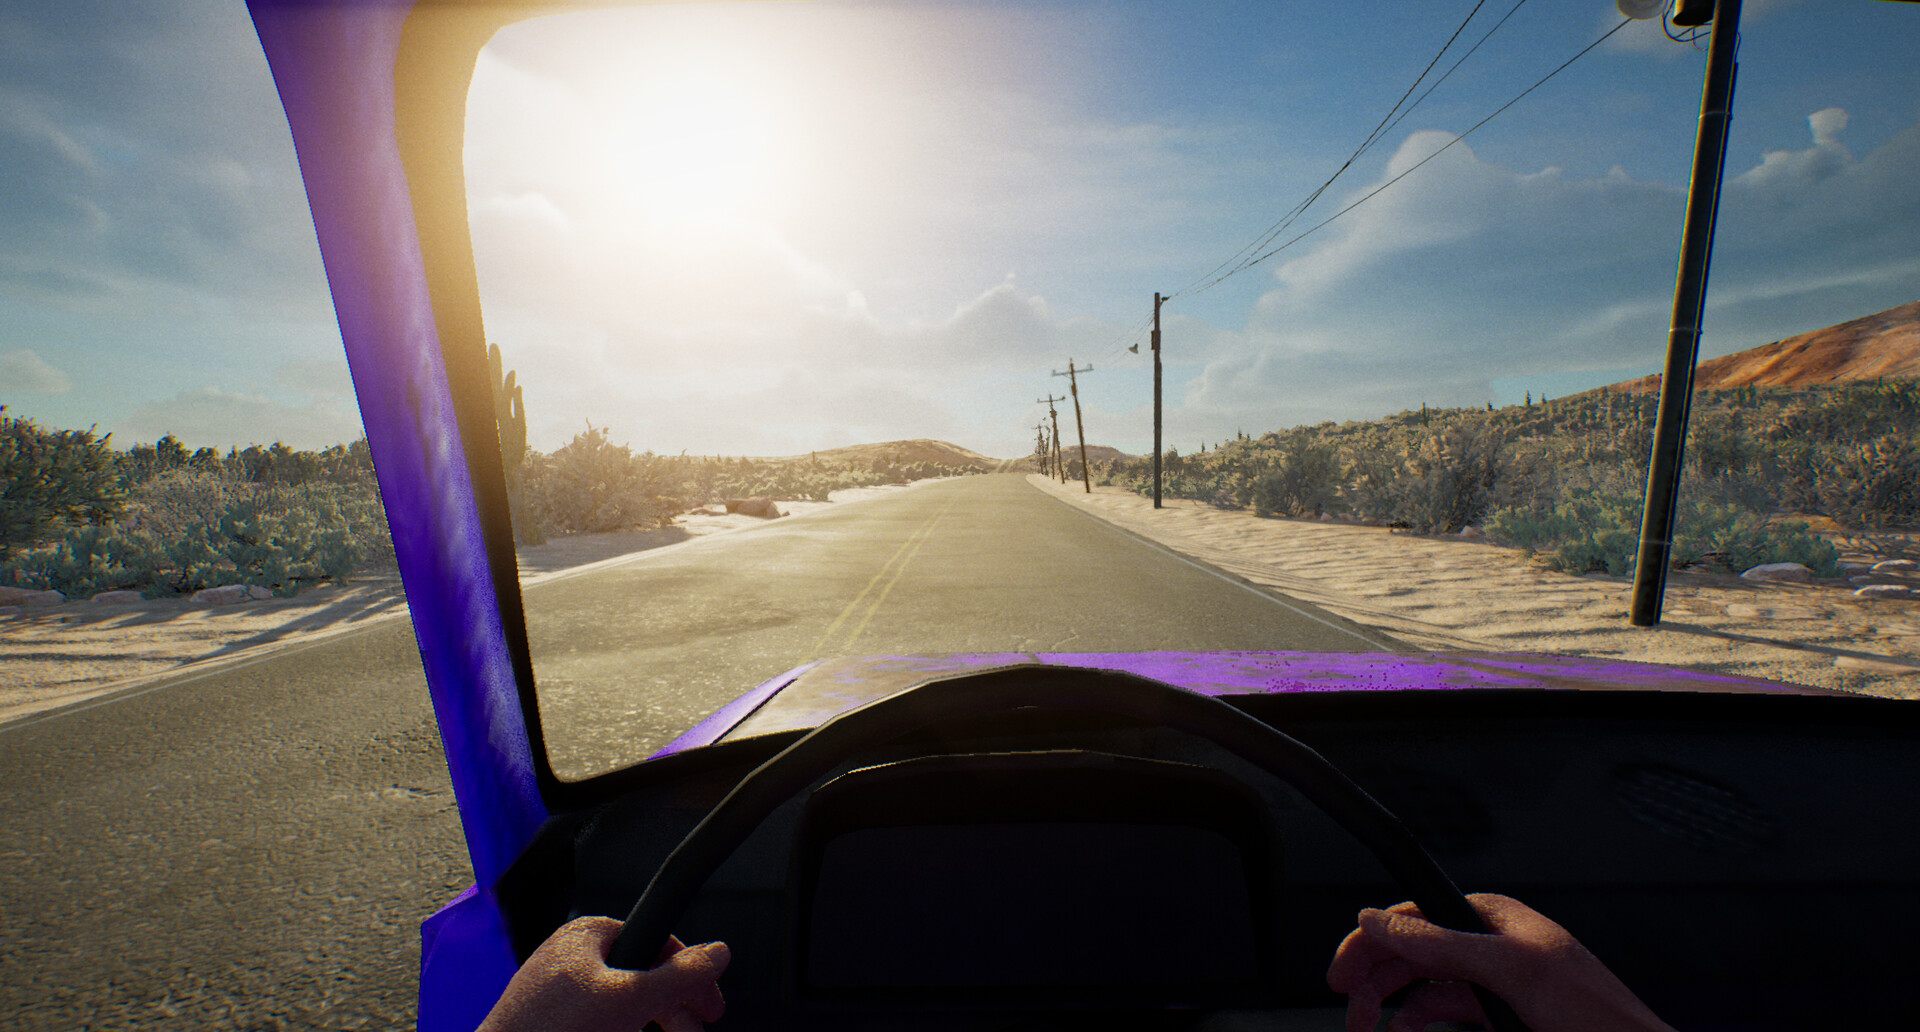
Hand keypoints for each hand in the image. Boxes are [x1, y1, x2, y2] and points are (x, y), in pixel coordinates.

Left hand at [478, 916, 728, 1031]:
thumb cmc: (551, 1031)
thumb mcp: (631, 999)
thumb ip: (680, 975)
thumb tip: (718, 952)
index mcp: (587, 934)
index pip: (657, 942)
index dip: (690, 975)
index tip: (710, 1006)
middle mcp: (571, 956)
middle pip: (642, 976)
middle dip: (673, 1008)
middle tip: (695, 1031)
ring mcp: (557, 992)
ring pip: (621, 1004)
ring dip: (650, 1023)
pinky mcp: (548, 1022)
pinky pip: (596, 1022)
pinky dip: (620, 1030)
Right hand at [1325, 894, 1675, 1031]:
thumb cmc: (1596, 1013)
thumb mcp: (1510, 970)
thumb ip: (1441, 942)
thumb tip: (1380, 919)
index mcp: (1490, 917)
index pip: (1411, 917)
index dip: (1369, 943)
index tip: (1341, 973)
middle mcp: (1486, 943)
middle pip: (1408, 952)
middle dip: (1373, 978)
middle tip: (1350, 1009)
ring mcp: (1490, 980)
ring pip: (1419, 985)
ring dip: (1388, 1004)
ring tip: (1368, 1026)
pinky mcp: (1496, 1013)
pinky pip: (1441, 1011)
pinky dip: (1415, 1021)